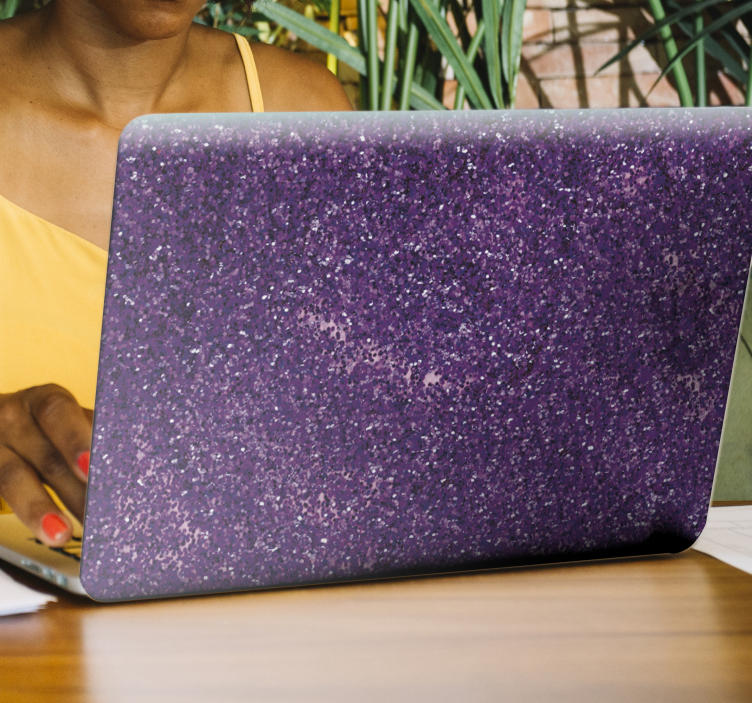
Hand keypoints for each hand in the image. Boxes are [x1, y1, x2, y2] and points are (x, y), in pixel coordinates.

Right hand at [0, 385, 90, 546]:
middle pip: (44, 456)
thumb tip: (141, 468)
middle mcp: (13, 419)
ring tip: (61, 535)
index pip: (58, 414)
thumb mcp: (69, 423)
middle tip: (97, 517)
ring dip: (39, 509)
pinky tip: (41, 531)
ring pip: (13, 478)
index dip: (75, 439)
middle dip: (74, 491)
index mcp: (44, 401)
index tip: (92, 466)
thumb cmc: (47, 429)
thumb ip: (97, 437)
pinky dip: (23, 515)